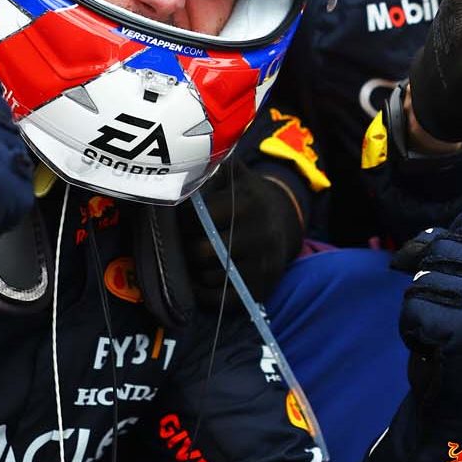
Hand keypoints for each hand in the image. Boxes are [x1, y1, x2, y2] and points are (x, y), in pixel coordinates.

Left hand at [185, 162, 303, 310]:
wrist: (283, 220)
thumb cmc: (246, 195)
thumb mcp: (235, 174)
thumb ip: (212, 166)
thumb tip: (182, 160)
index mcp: (247, 204)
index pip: (199, 218)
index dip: (182, 222)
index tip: (177, 220)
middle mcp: (258, 235)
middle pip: (202, 252)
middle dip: (186, 249)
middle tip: (181, 244)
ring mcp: (261, 264)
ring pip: (211, 277)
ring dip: (194, 272)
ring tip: (191, 261)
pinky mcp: (261, 287)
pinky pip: (223, 301)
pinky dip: (205, 294)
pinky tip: (200, 281)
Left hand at [390, 208, 461, 426]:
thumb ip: (452, 245)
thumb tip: (410, 251)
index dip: (456, 246)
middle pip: (442, 246)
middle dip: (435, 279)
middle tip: (458, 312)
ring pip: (424, 276)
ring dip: (423, 304)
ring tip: (447, 328)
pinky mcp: (461, 331)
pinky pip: (412, 308)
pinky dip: (413, 328)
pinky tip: (437, 346)